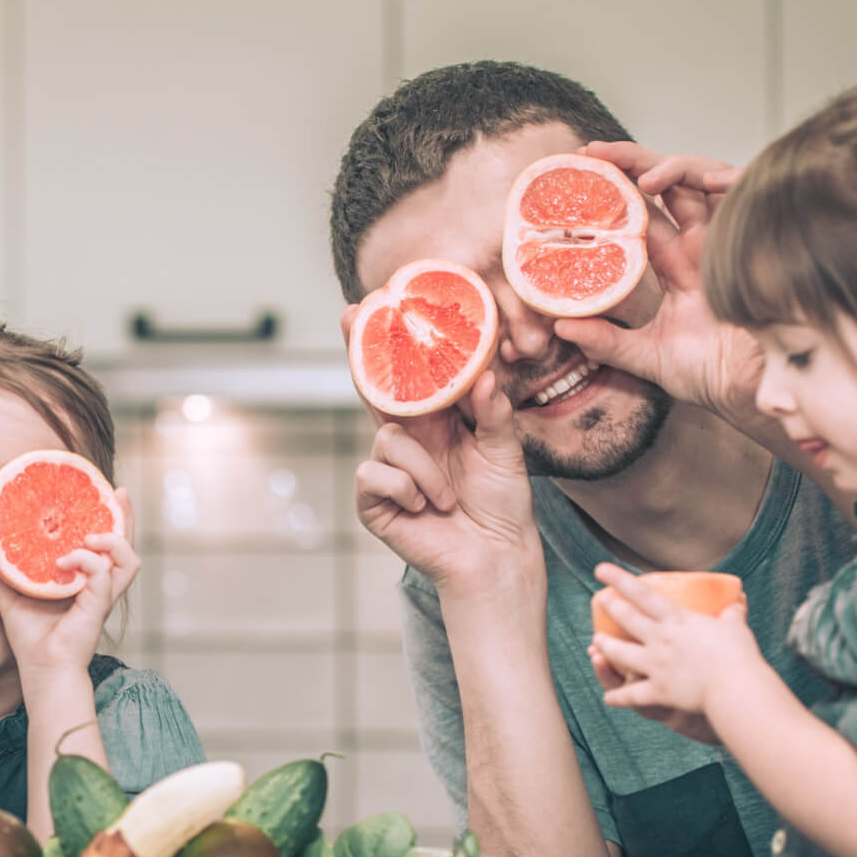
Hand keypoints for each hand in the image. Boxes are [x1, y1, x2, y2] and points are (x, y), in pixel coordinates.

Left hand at [0, 487, 140, 690]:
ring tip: (90, 534)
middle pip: (127, 545)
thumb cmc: (31, 638)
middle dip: (126, 516)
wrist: (40, 669)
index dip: (111, 519)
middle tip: (118, 491)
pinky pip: (101, 572)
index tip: (106, 493)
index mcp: (87, 581)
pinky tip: (62, 562)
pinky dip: (84, 560)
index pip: (108, 544)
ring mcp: (103, 595)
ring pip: (129, 558)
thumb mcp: (9, 597)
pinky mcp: (99, 605)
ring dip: (113, 539)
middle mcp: (101, 585)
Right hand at [345, 298, 538, 592]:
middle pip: (376, 388)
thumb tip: (482, 374)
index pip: (412, 375)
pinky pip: (376, 474)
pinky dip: (406, 489)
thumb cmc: (502, 503)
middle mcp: (408, 439)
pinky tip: (425, 508)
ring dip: (423, 469)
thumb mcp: (505, 449)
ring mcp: (388, 469)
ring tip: (447, 496)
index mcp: (437, 422)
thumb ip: (492, 410)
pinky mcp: (373, 500)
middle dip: (362, 350)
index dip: (395, 341)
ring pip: (387, 440)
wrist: (495, 557)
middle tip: (351, 313)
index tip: (381, 300)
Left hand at [552, 141, 763, 420]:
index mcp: (676, 265)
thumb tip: (560, 326)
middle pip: (666, 186)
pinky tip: (708, 181)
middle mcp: (701, 244)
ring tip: (644, 177)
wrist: (755, 391)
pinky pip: (746, 195)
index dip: (612, 194)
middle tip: (592, 151)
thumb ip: (607, 341)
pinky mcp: (756, 241)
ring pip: (702, 179)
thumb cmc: (710, 374)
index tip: (576, 177)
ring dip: (673, 167)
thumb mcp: (648, 356)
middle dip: (632, 161)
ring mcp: (730, 239)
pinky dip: (729, 179)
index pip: (640, 216)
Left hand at [590, 562, 763, 738]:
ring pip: (621, 654)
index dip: (619, 580)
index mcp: (677, 620)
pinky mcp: (658, 690)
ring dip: (606, 648)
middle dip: (611, 607)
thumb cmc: (739, 655)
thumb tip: (738, 598)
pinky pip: (632, 695)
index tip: (600, 569)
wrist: (736, 688)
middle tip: (599, 600)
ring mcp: (655, 665)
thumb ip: (733, 613)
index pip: (643, 594)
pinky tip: (608, 699)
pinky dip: (619, 697)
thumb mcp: (736, 627)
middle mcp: (660, 639)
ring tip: (595, 643)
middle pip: (628, 619)